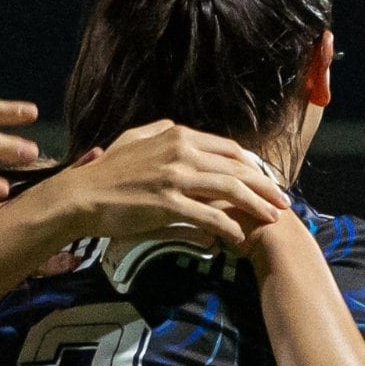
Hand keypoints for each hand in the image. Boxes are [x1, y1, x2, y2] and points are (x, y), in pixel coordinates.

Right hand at [27, 121, 290, 247]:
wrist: (81, 195)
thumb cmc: (107, 171)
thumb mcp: (135, 139)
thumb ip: (161, 132)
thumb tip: (180, 129)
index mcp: (177, 134)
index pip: (228, 148)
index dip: (252, 165)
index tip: (267, 179)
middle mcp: (180, 151)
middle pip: (237, 167)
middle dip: (265, 185)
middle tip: (283, 202)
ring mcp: (175, 177)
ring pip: (229, 189)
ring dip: (256, 205)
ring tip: (272, 218)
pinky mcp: (168, 203)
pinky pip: (208, 214)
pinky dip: (228, 226)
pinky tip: (239, 235)